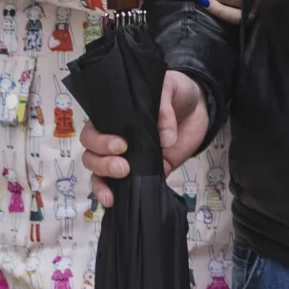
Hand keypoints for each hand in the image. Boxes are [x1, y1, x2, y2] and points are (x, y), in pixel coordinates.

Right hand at [81, 70, 208, 206]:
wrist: (197, 107)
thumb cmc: (175, 92)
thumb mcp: (168, 88)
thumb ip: (164, 108)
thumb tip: (165, 139)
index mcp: (114, 118)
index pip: (92, 131)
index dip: (100, 141)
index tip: (122, 145)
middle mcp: (115, 139)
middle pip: (91, 155)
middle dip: (102, 164)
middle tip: (124, 167)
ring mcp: (128, 158)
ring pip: (99, 174)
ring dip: (103, 182)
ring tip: (119, 185)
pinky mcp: (144, 173)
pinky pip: (123, 187)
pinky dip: (115, 194)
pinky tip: (115, 200)